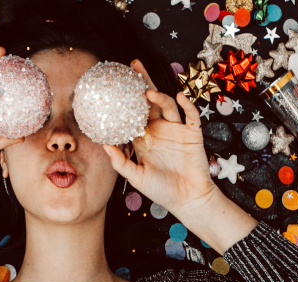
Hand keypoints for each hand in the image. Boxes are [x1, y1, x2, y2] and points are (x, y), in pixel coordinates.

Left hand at [102, 59, 220, 217]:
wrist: (188, 200)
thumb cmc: (161, 190)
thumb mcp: (136, 176)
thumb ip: (120, 161)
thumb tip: (104, 145)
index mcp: (145, 138)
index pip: (133, 113)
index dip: (125, 99)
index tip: (115, 85)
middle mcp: (160, 130)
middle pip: (150, 102)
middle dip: (143, 83)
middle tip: (133, 66)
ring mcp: (177, 131)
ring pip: (168, 106)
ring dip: (160, 96)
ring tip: (149, 91)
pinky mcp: (193, 135)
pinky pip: (191, 116)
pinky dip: (187, 105)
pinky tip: (180, 97)